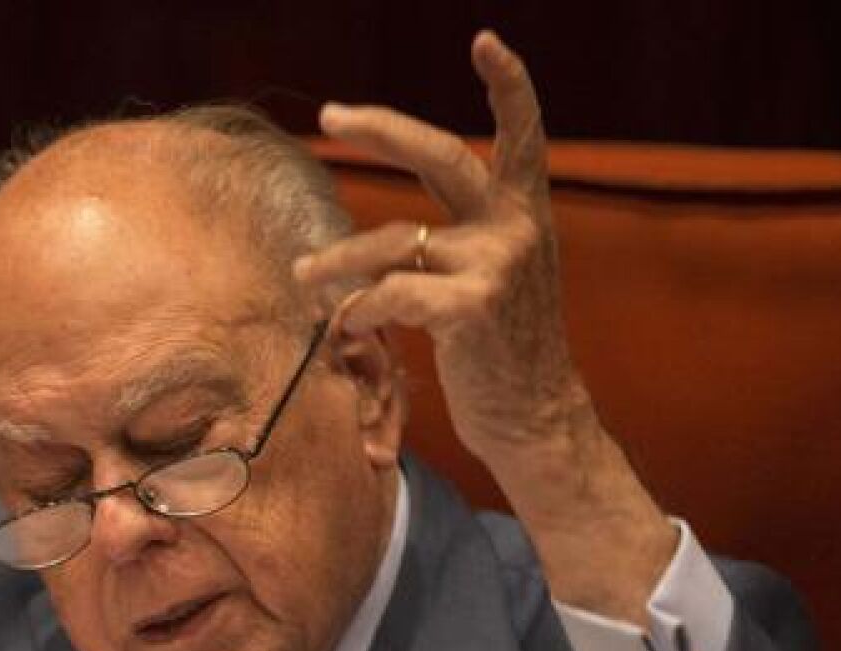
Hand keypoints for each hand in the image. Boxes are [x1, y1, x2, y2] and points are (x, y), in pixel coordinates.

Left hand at [294, 32, 673, 623]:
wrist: (536, 420)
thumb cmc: (503, 351)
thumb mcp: (500, 278)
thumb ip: (463, 238)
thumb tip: (383, 234)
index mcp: (526, 213)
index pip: (523, 134)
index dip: (507, 84)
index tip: (484, 40)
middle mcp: (516, 228)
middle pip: (441, 156)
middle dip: (382, 128)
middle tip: (333, 115)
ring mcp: (496, 266)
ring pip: (389, 241)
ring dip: (336, 262)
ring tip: (305, 275)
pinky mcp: (469, 309)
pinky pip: (386, 295)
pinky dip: (355, 310)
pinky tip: (347, 327)